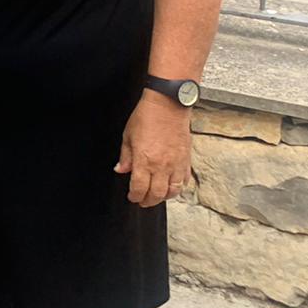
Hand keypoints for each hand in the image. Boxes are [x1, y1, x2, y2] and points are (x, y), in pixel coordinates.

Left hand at [115, 92, 193, 207]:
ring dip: (163, 197)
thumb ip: (125, 156)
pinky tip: (171, 187)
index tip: (132, 197)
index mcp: (144, 160)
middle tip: (142, 201)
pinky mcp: (186, 160)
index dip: (134, 196)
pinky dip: (178, 188)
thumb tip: (121, 170)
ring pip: (173, 191)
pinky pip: (184, 181)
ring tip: (156, 197)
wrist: (168, 105)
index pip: (139, 187)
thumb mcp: (128, 135)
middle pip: (156, 193)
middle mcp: (161, 165)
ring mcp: (176, 164)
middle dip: (148, 201)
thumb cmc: (146, 117)